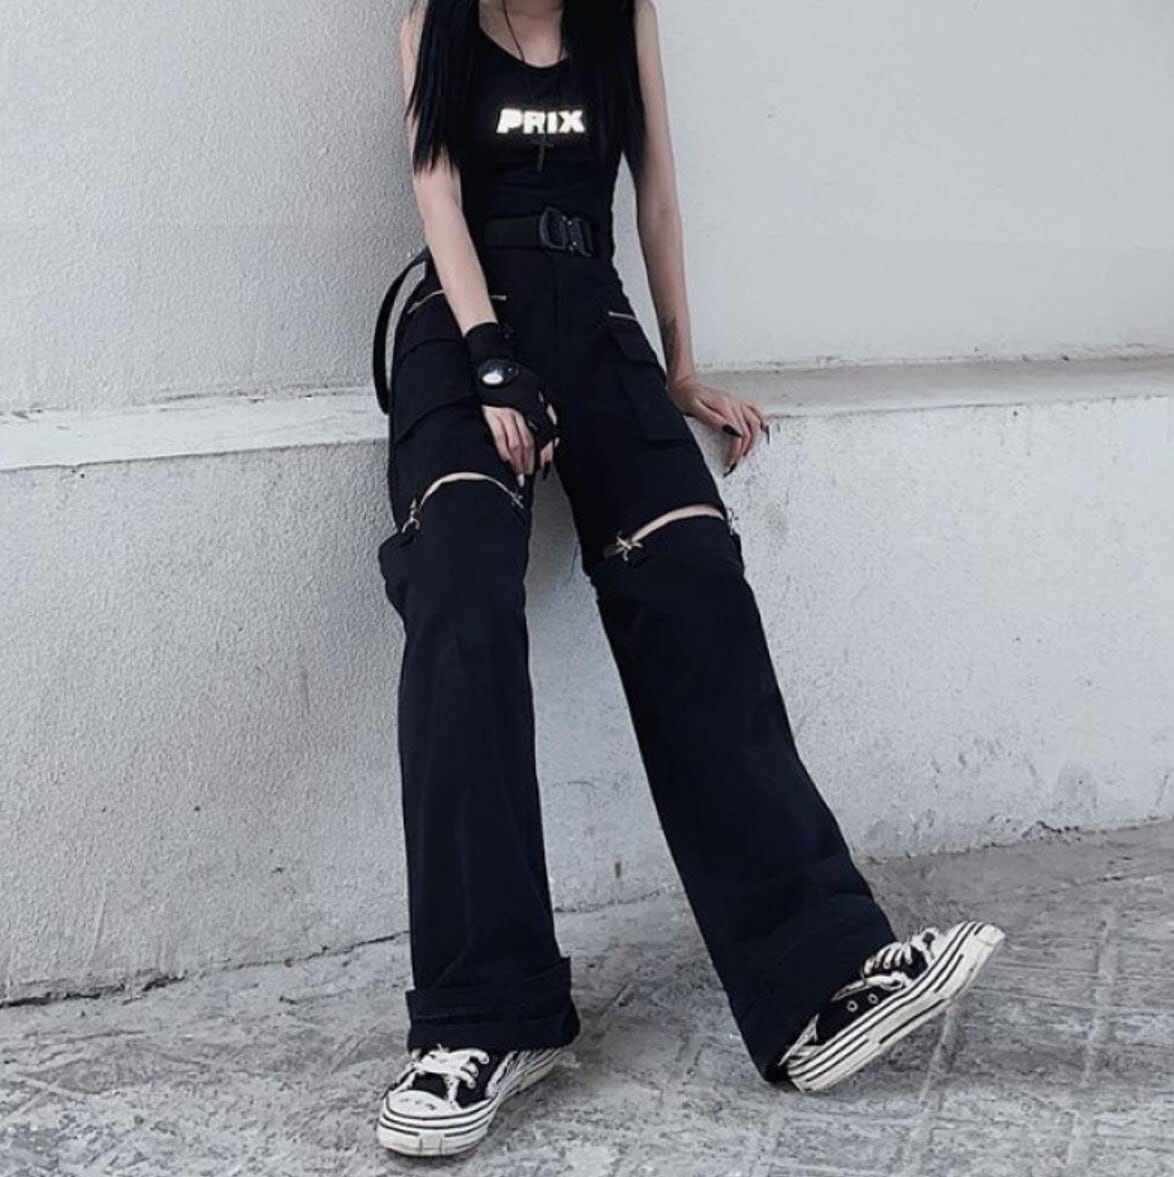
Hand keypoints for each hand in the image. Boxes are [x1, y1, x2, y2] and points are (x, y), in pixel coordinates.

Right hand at [465, 320, 559, 483]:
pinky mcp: (490, 415)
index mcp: (533, 407)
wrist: (491, 366)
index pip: (543, 435)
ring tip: (519, 474)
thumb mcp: (538, 389)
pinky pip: (499, 437)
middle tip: (530, 474)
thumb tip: (555, 429)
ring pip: (515, 443)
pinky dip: (504, 451)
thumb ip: (548, 408)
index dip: (545, 452)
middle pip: (529, 442)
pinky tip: (506, 461)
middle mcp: (520, 412)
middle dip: (531, 462)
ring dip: (518, 461)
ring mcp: (505, 414)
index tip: (545, 465)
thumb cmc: (515, 379)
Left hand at [668, 375, 769, 474]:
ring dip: (754, 439)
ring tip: (746, 451)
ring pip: (755, 422)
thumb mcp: (694, 409)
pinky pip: (755, 411)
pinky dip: (761, 421)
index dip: (734, 451)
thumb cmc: (686, 397)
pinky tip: (762, 428)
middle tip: (735, 460)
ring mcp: (736, 402)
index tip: (729, 461)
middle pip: (747, 431)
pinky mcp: (736, 402)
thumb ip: (712, 419)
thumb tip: (727, 429)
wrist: (684, 386)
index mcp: (723, 406)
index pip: (736, 434)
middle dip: (743, 449)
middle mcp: (733, 403)